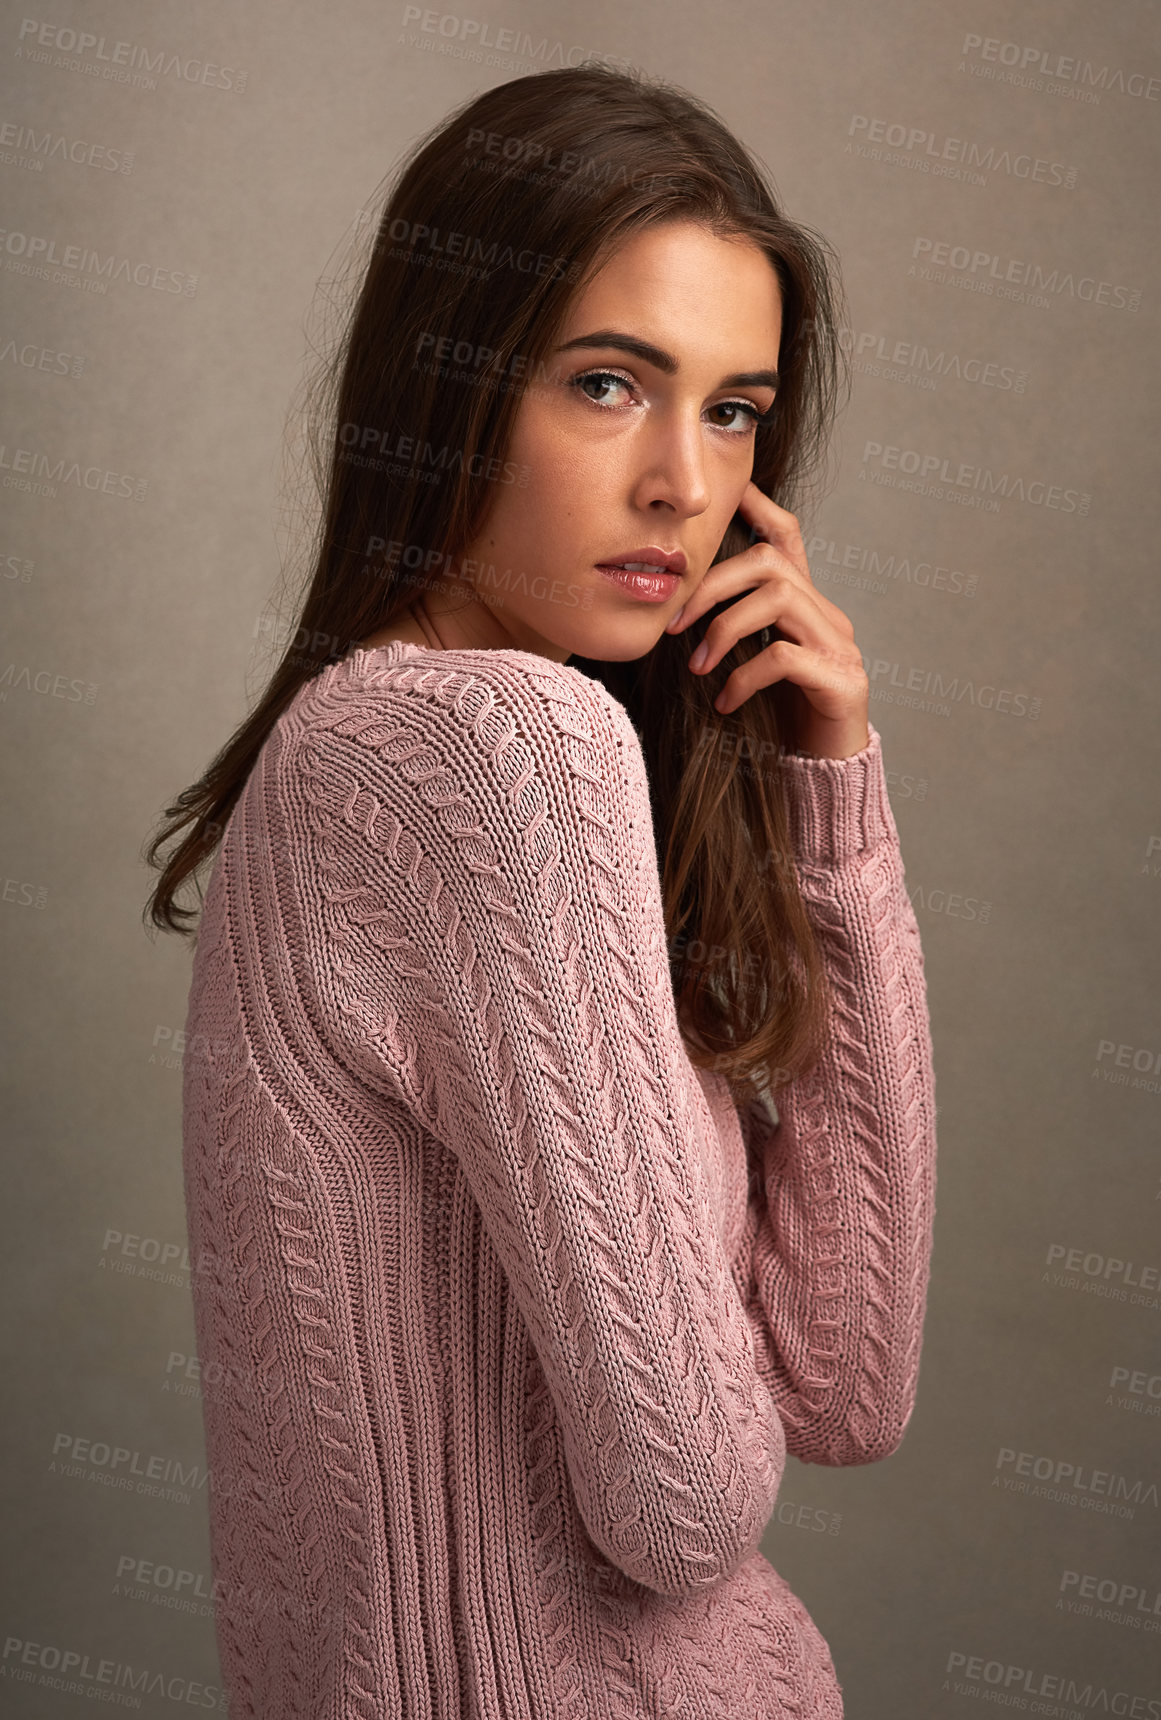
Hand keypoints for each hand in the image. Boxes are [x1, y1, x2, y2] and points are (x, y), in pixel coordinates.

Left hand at [665, 480, 869, 759]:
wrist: (825, 775)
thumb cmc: (782, 722)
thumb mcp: (751, 666)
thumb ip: (732, 633)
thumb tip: (674, 614)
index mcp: (807, 606)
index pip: (787, 539)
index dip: (758, 509)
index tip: (726, 493)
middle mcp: (829, 617)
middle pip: (770, 564)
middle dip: (711, 587)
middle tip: (673, 626)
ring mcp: (840, 647)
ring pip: (777, 599)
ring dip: (724, 630)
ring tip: (696, 667)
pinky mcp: (842, 682)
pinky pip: (784, 658)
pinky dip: (745, 676)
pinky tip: (725, 702)